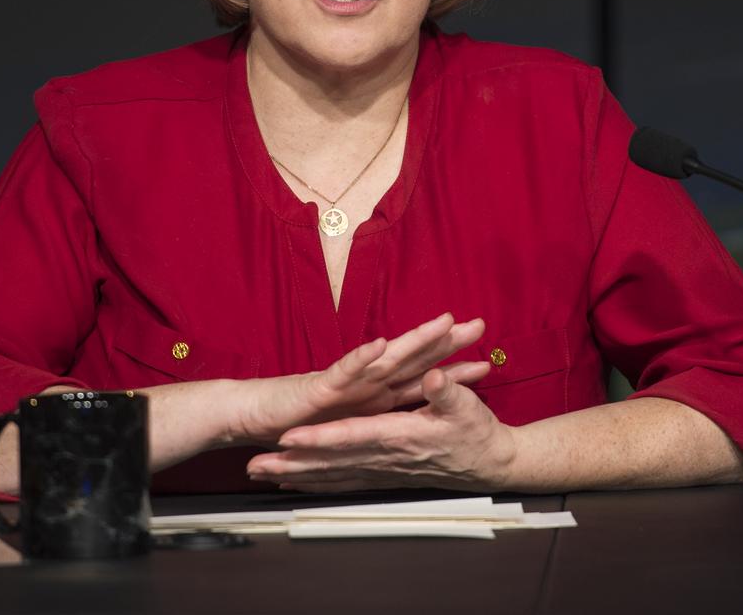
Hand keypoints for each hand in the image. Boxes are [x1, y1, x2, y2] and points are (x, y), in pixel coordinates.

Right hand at [233, 313, 489, 446]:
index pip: (421, 377)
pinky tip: (381, 345)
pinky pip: (345, 371)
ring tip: (441, 324)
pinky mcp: (321, 387)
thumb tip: (408, 409)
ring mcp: (345, 382)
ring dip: (414, 340)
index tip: (486, 358)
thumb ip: (379, 410)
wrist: (257, 415)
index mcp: (375, 393)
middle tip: (480, 325)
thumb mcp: (351, 418)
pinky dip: (363, 358)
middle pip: (413, 359)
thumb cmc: (301, 416)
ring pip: (387, 358)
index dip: (452, 367)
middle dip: (446, 342)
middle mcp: (366, 383)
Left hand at [245, 367, 517, 492]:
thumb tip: (432, 376)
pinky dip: (318, 483)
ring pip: (332, 475)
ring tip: (263, 475)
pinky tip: (298, 484)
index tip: (289, 438)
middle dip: (292, 465)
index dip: (320, 438)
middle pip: (331, 462)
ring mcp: (384, 470)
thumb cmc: (479, 433)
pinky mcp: (386, 475)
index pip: (352, 437)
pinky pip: (344, 481)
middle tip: (257, 466)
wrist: (491, 466)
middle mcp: (385, 457)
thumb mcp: (468, 406)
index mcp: (400, 436)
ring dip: (297, 476)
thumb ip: (447, 391)